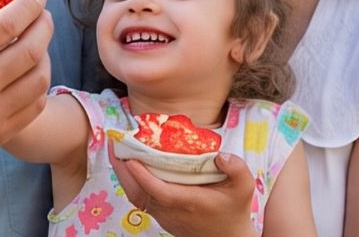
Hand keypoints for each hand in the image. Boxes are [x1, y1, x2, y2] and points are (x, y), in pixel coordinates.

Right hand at [0, 0, 52, 179]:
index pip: (6, 25)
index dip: (28, 6)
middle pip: (29, 50)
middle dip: (43, 25)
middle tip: (43, 16)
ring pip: (39, 78)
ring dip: (45, 54)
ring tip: (37, 43)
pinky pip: (36, 104)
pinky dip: (39, 83)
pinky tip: (30, 72)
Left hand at [109, 142, 256, 236]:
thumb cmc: (234, 210)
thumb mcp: (244, 188)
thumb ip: (237, 169)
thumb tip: (221, 154)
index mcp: (188, 202)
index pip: (158, 190)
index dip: (141, 175)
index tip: (130, 156)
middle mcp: (170, 210)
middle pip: (137, 192)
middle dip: (122, 168)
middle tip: (114, 142)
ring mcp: (163, 215)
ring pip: (134, 196)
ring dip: (123, 173)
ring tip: (116, 149)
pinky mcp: (160, 215)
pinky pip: (138, 198)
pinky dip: (129, 181)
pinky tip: (127, 165)